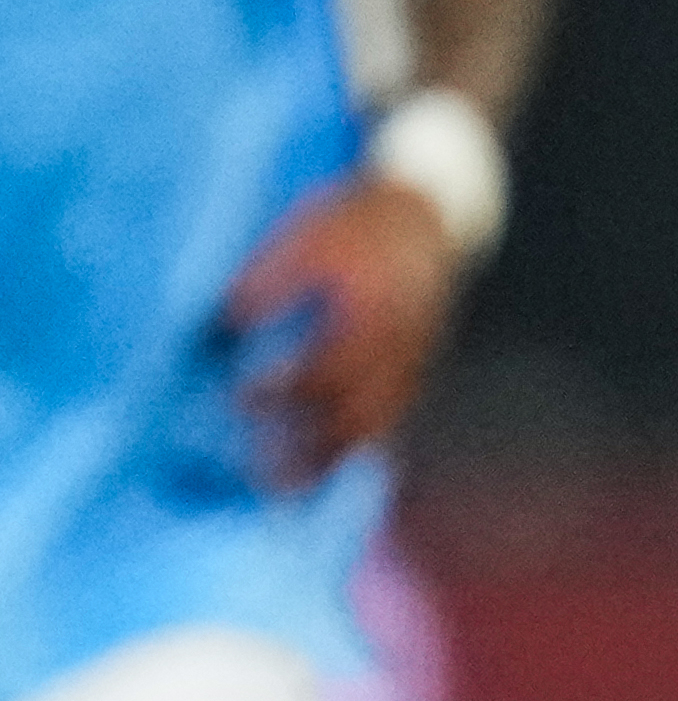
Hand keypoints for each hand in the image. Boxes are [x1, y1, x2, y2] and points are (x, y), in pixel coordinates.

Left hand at [220, 168, 466, 481]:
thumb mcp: (306, 236)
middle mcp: (400, 351)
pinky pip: (394, 420)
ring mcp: (414, 364)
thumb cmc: (359, 218)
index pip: (325, 373)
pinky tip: (335, 463)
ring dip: (335, 461)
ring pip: (378, 427)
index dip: (282, 394)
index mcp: (372, 317)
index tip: (239, 399)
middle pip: (357, 418)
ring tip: (293, 488)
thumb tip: (222, 327)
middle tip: (264, 479)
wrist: (431, 212)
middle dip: (311, 453)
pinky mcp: (417, 369)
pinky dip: (362, 447)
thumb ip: (267, 283)